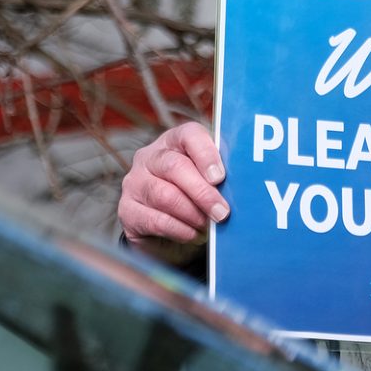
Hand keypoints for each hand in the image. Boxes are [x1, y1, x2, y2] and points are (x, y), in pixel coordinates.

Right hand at [118, 121, 228, 266]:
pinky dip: (179, 230)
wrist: (168, 235)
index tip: (220, 177)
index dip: (206, 154)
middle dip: (202, 192)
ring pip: (164, 195)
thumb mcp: (210, 184)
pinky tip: (193, 235)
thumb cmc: (195, 201)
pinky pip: (155, 220)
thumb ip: (220, 177)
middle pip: (174, 167)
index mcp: (173, 142)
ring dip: (192, 213)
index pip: (188, 135)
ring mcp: (134, 183)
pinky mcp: (127, 211)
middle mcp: (149, 158)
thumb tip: (244, 183)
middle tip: (222, 212)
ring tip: (208, 225)